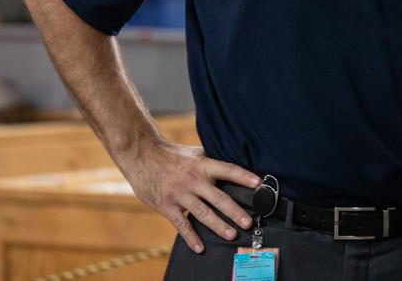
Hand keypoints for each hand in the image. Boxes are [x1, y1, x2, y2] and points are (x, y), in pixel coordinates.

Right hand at [117, 139, 262, 253]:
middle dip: (235, 211)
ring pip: (203, 213)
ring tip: (232, 234)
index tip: (259, 184)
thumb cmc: (171, 155)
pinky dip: (191, 237)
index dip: (244, 177)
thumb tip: (231, 169)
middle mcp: (193, 179)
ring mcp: (180, 194)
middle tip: (248, 222)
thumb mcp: (193, 153)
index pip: (228, 170)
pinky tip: (200, 247)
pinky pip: (181, 224)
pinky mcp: (166, 205)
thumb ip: (210, 162)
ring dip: (218, 225)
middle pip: (218, 197)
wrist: (142, 155)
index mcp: (202, 164)